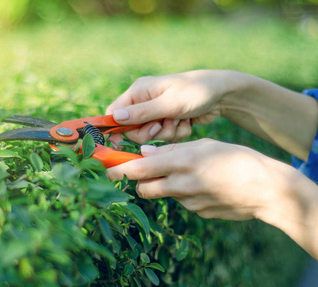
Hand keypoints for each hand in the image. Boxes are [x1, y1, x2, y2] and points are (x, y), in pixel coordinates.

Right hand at [106, 70, 238, 144]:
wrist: (224, 94)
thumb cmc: (196, 92)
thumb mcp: (169, 103)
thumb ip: (142, 112)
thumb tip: (115, 117)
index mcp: (139, 91)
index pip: (115, 113)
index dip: (115, 128)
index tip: (120, 142)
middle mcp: (145, 101)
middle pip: (132, 129)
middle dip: (150, 132)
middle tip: (163, 123)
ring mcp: (157, 112)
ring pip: (150, 136)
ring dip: (167, 132)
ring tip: (180, 119)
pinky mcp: (168, 121)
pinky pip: (165, 137)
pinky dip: (177, 132)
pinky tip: (187, 121)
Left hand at [107, 138, 317, 258]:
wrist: (266, 189)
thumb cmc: (236, 159)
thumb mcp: (204, 145)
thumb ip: (171, 151)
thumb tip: (145, 154)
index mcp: (181, 162)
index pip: (138, 169)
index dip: (118, 169)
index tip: (105, 168)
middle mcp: (181, 184)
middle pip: (144, 188)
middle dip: (139, 182)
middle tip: (145, 172)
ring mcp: (189, 202)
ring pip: (164, 194)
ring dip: (165, 185)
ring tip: (188, 174)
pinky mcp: (198, 213)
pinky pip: (183, 201)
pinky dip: (185, 193)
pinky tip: (205, 185)